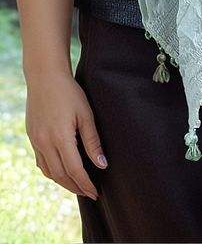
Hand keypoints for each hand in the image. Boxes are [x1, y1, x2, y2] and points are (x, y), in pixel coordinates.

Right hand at [25, 72, 107, 200]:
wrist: (45, 77)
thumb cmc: (69, 93)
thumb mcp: (86, 114)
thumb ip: (93, 141)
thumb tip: (102, 164)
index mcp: (60, 138)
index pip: (75, 170)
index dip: (86, 183)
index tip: (95, 192)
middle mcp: (45, 143)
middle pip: (61, 175)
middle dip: (75, 187)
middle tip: (89, 193)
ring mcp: (36, 141)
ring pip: (49, 171)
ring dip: (63, 182)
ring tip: (77, 185)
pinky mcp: (32, 137)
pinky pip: (41, 162)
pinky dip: (52, 171)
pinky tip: (61, 171)